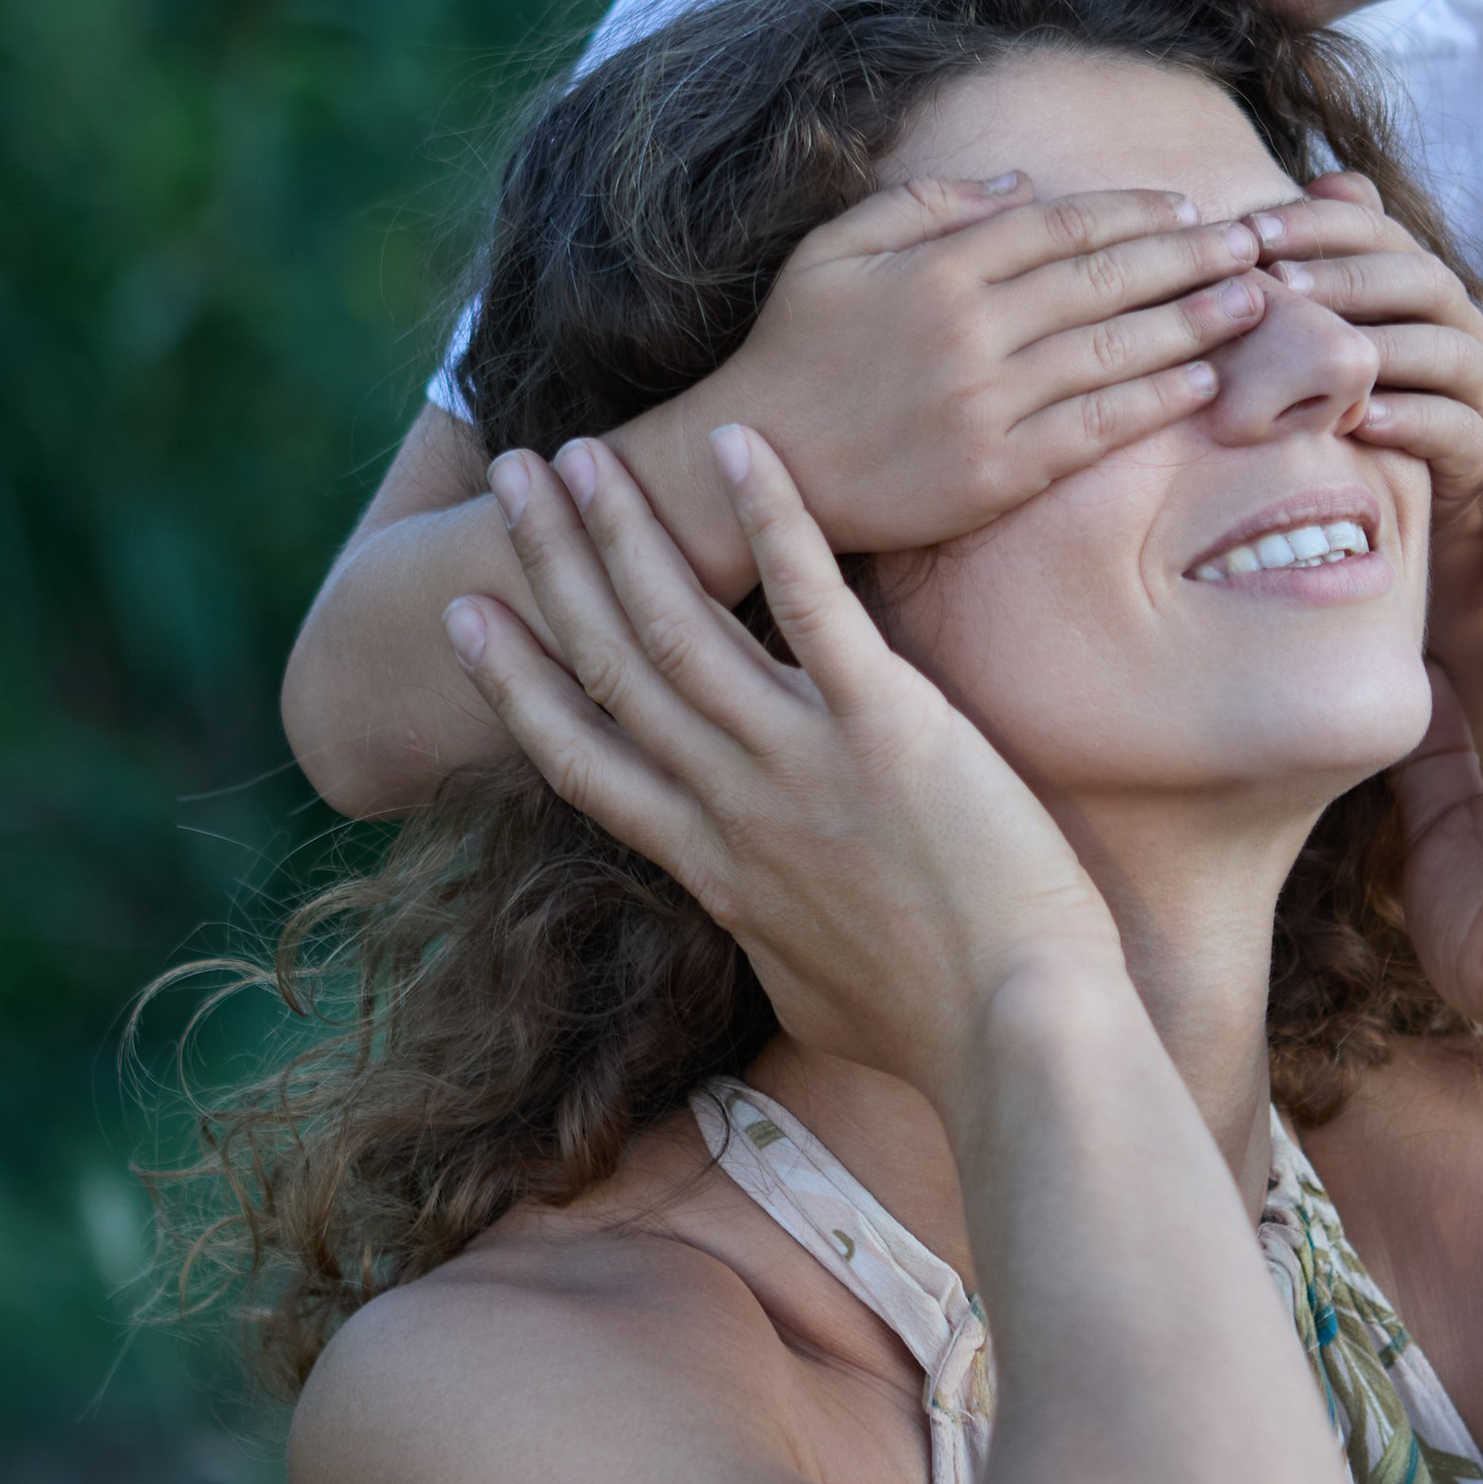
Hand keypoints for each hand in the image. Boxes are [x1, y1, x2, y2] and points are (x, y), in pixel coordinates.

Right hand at [445, 429, 1124, 1107]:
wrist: (1015, 1039)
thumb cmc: (935, 1030)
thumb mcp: (812, 991)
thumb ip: (772, 936)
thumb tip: (764, 925)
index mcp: (710, 867)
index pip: (582, 757)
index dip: (516, 681)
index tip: (467, 614)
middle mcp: (733, 806)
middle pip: (612, 665)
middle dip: (551, 565)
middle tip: (508, 478)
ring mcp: (801, 764)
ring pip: (681, 626)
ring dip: (624, 531)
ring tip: (582, 452)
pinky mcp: (887, 728)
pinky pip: (815, 605)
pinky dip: (774, 522)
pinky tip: (741, 444)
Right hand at [677, 175, 1276, 557]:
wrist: (758, 462)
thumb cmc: (796, 349)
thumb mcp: (835, 248)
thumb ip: (927, 205)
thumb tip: (1024, 183)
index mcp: (937, 268)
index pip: (1061, 227)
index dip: (1133, 214)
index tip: (1189, 208)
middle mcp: (970, 331)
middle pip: (1104, 281)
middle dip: (1189, 257)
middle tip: (1256, 243)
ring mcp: (986, 405)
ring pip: (1112, 352)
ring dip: (1193, 324)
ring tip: (1254, 301)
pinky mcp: (994, 475)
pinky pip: (1094, 431)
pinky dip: (1153, 404)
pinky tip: (1204, 383)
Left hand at [1250, 175, 1482, 524]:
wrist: (1418, 480)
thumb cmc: (1360, 386)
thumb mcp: (1338, 321)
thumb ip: (1331, 255)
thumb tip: (1324, 181)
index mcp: (1419, 277)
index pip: (1377, 230)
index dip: (1317, 224)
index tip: (1250, 232)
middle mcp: (1456, 319)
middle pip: (1420, 279)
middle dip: (1348, 278)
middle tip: (1281, 285)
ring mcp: (1474, 382)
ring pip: (1446, 349)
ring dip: (1382, 347)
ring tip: (1321, 354)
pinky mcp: (1478, 444)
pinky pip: (1453, 425)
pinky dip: (1408, 420)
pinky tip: (1358, 419)